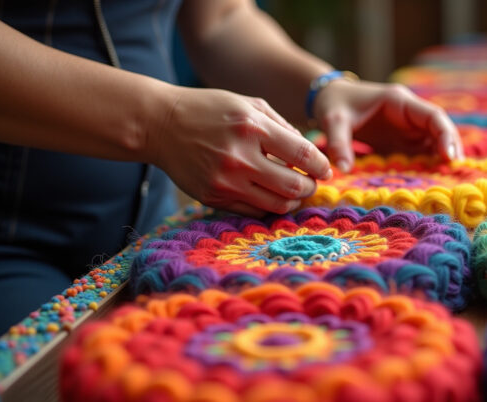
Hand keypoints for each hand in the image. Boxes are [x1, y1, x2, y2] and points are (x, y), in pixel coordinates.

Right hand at [147, 86, 331, 216]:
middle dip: (311, 187)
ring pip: (277, 204)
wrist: (161, 125)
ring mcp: (225, 181)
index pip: (302, 155)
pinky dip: (269, 206)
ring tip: (295, 193)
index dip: (321, 166)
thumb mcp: (249, 104)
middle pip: (294, 186)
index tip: (326, 170)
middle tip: (312, 184)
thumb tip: (310, 154)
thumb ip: (283, 126)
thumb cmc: (210, 110)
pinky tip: (271, 196)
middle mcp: (240, 157)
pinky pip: (254, 211)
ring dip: (293, 201)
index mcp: (253, 128)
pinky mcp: (214, 197)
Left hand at [313, 79, 462, 171]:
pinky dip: (427, 164)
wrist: (327, 99)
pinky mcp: (399, 140)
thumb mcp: (333, 121)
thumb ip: (339, 143)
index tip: (449, 156)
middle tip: (456, 172)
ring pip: (433, 141)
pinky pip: (419, 151)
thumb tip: (344, 170)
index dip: (445, 134)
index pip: (432, 115)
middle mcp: (407, 113)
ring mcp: (405, 127)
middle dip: (450, 148)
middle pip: (439, 129)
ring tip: (449, 179)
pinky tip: (431, 179)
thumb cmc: (333, 104)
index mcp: (398, 101)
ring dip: (442, 157)